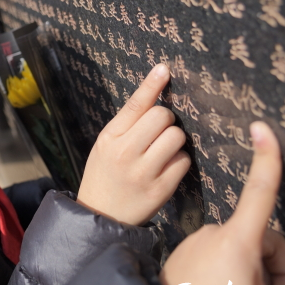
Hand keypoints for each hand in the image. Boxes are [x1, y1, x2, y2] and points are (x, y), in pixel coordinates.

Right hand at [77, 64, 189, 224]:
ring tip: (161, 153)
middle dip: (166, 121)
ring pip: (177, 137)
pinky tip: (166, 169)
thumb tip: (155, 91)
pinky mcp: (161, 190)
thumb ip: (128, 123)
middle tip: (157, 133)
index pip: (135, 105)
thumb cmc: (105, 174)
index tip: (164, 68)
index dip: (151, 85)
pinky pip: (184, 162)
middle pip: (163, 117)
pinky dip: (179, 162)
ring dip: (174, 141)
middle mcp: (125, 153)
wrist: (101, 216)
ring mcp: (144, 173)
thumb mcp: (105, 145)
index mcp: (109, 138)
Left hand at [160, 122, 284, 284]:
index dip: (267, 160)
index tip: (263, 128)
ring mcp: (193, 245)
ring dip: (250, 276)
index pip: (258, 194)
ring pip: (240, 252)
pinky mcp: (181, 256)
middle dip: (273, 268)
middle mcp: (211, 236)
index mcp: (234, 242)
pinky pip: (217, 259)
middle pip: (261, 240)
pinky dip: (228, 277)